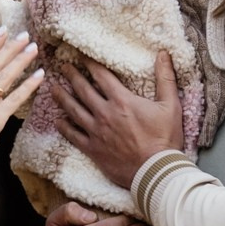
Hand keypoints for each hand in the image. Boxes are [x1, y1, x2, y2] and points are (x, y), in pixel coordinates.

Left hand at [47, 50, 184, 185]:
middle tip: (63, 66)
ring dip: (62, 97)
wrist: (155, 171)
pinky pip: (73, 136)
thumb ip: (166, 78)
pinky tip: (58, 121)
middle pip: (83, 90)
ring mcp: (96, 132)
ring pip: (73, 110)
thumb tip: (163, 54)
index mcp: (122, 100)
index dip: (90, 63)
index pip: (101, 76)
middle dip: (72, 76)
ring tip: (53, 88)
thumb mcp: (171, 105)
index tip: (81, 55)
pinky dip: (64, 127)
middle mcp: (105, 113)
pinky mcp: (93, 149)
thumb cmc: (165, 139)